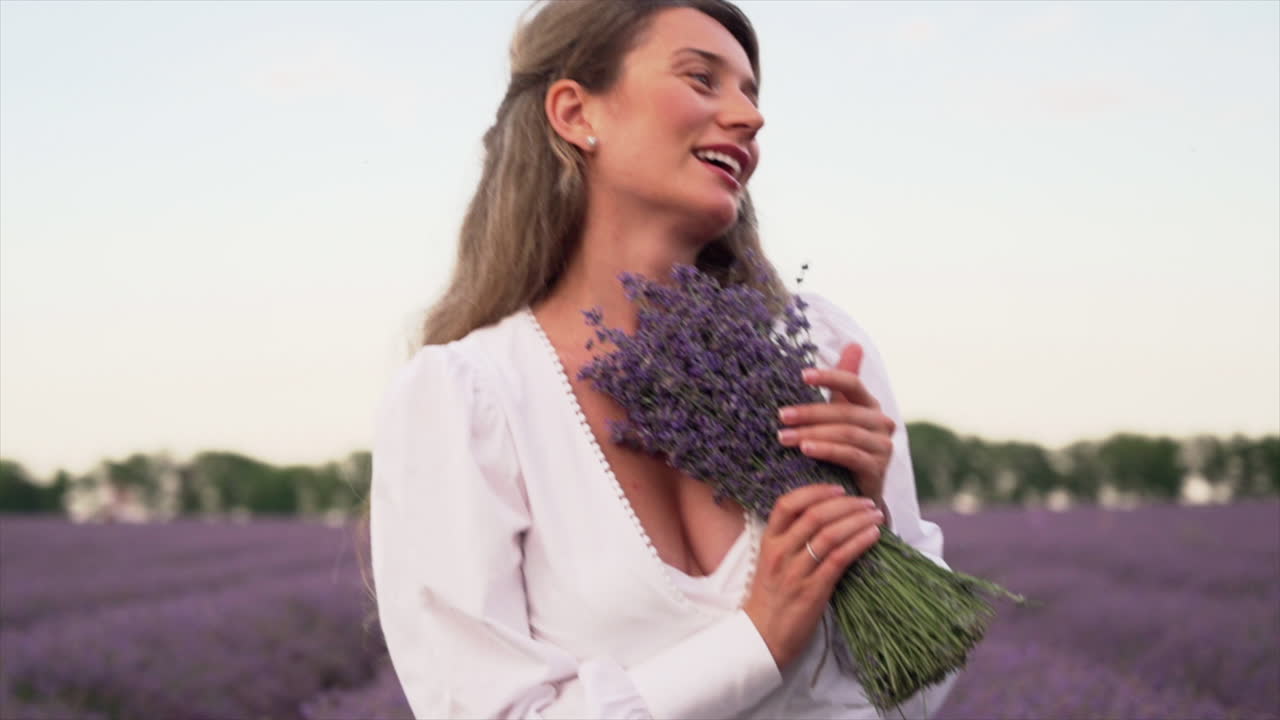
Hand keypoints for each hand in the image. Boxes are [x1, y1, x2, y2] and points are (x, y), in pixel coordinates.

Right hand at [742, 484, 883, 669]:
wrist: (763, 637)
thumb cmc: (770, 599)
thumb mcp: (771, 563)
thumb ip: (790, 541)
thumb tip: (825, 519)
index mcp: (768, 542)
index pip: (787, 504)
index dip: (815, 491)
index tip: (838, 488)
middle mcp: (780, 552)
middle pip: (814, 515)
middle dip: (846, 504)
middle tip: (867, 502)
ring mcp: (796, 571)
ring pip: (829, 533)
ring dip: (857, 520)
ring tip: (876, 516)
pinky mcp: (813, 590)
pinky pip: (839, 558)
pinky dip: (859, 542)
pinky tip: (872, 536)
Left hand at [777, 343, 894, 518]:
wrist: (854, 492)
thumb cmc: (842, 448)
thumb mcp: (840, 414)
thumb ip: (842, 385)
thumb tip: (854, 344)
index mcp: (871, 405)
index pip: (852, 384)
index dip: (829, 377)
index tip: (801, 376)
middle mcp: (882, 422)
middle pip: (844, 411)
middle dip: (809, 412)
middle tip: (781, 416)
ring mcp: (883, 447)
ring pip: (845, 433)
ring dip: (812, 433)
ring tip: (785, 437)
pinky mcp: (878, 469)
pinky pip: (849, 455)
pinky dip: (826, 450)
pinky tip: (806, 450)